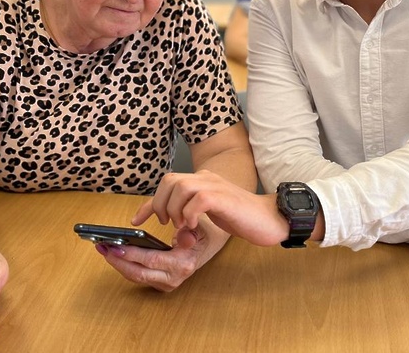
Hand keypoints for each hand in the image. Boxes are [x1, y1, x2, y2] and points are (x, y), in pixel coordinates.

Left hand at [94, 217, 225, 291]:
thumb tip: (182, 236)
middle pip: (139, 274)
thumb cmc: (200, 235)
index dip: (132, 254)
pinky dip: (123, 265)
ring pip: (135, 277)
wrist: (207, 248)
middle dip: (118, 261)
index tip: (116, 245)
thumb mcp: (199, 229)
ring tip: (102, 248)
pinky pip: (137, 276)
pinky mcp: (158, 283)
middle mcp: (173, 278)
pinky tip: (112, 253)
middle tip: (102, 247)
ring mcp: (165, 283)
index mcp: (183, 264)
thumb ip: (189, 232)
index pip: (152, 261)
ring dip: (117, 263)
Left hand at [134, 170, 288, 246]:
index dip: (148, 203)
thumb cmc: (242, 218)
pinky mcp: (224, 198)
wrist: (272, 218)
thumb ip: (190, 216)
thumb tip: (173, 230)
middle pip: (169, 180)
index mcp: (202, 181)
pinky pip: (198, 199)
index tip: (136, 221)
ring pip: (180, 186)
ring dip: (174, 210)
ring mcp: (215, 186)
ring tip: (183, 226)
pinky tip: (195, 226)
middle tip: (165, 224)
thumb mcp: (209, 217)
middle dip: (160, 204)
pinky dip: (190, 213)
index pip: (167, 184)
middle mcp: (206, 178)